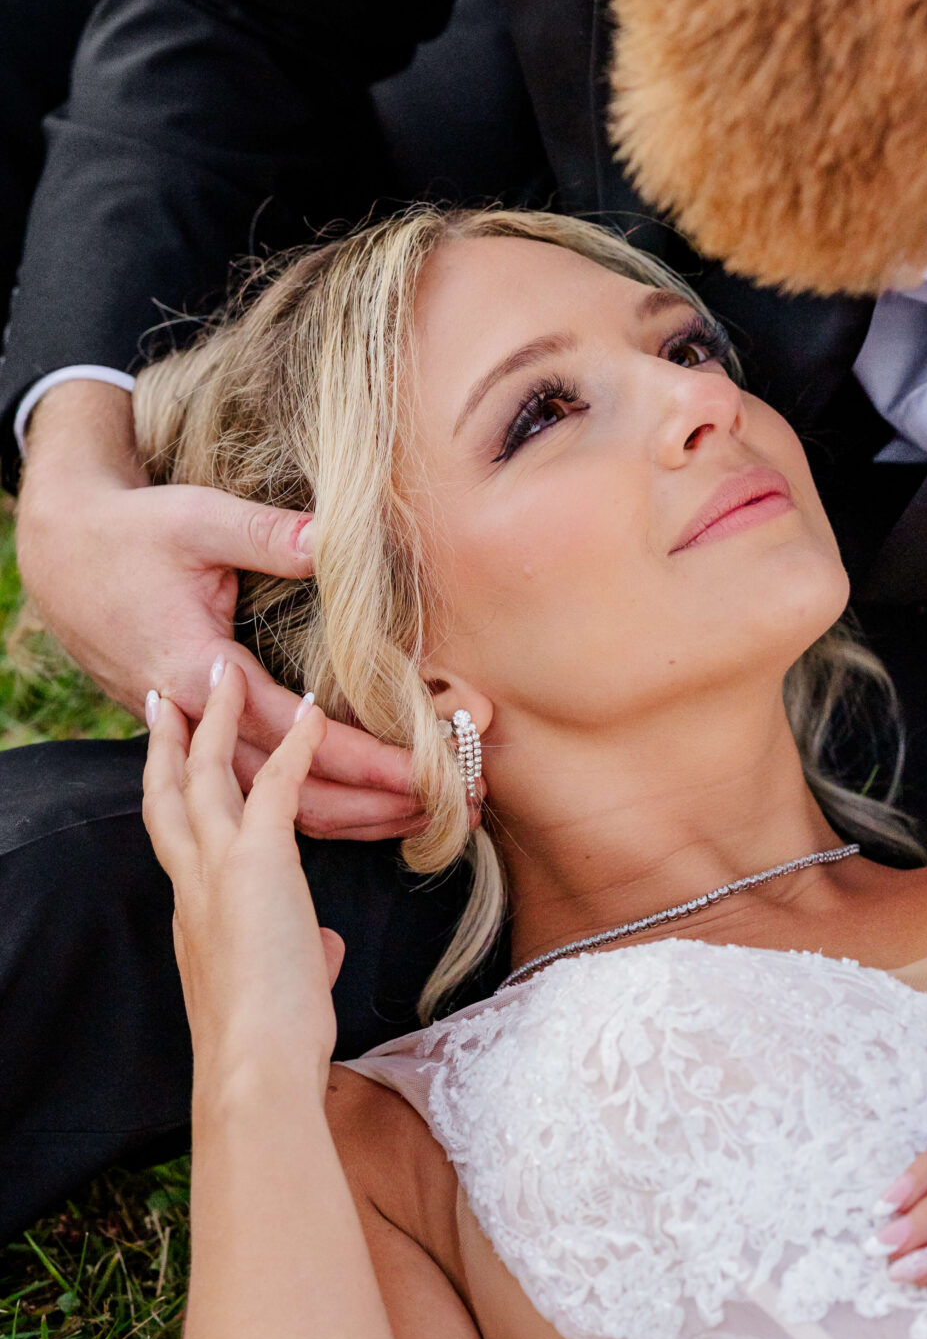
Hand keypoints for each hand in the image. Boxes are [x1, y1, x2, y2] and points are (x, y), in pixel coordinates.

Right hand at [18, 379, 420, 838]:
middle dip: (371, 805)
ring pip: (273, 806)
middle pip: (287, 795)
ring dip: (350, 816)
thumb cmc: (133, 537)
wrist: (64, 560)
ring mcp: (191, 738)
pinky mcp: (196, 738)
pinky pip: (259, 791)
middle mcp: (194, 721)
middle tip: (449, 804)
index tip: (424, 769)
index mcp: (198, 672)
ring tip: (423, 817)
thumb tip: (331, 537)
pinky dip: (315, 804)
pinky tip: (367, 808)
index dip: (361, 759)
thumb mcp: (198, 521)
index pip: (292, 736)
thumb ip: (268, 535)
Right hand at [142, 660, 344, 1081]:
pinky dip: (297, 746)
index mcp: (193, 913)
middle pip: (170, 793)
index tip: (170, 764)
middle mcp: (193, 884)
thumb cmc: (271, 1044)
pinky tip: (312, 712)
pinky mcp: (257, 862)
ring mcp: (219, 869)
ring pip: (208, 774)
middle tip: (163, 696)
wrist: (255, 1067)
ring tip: (224, 673)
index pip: (177, 839)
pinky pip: (276, 785)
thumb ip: (298, 952)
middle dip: (168, 741)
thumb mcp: (284, 986)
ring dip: (219, 720)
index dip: (171, 797)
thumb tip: (319, 947)